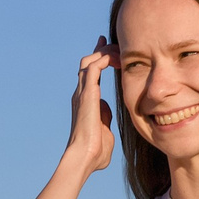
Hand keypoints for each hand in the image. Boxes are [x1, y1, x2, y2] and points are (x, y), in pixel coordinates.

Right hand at [64, 43, 115, 174]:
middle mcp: (81, 94)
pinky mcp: (87, 94)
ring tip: (117, 49)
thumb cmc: (95, 153)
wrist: (85, 157)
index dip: (99, 62)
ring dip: (103, 52)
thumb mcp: (104, 132)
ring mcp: (82, 93)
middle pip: (88, 64)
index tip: (109, 52)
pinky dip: (104, 59)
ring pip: (89, 62)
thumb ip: (105, 120)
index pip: (91, 75)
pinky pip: (94, 67)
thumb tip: (106, 114)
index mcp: (85, 102)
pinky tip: (117, 58)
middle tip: (112, 41)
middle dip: (100, 50)